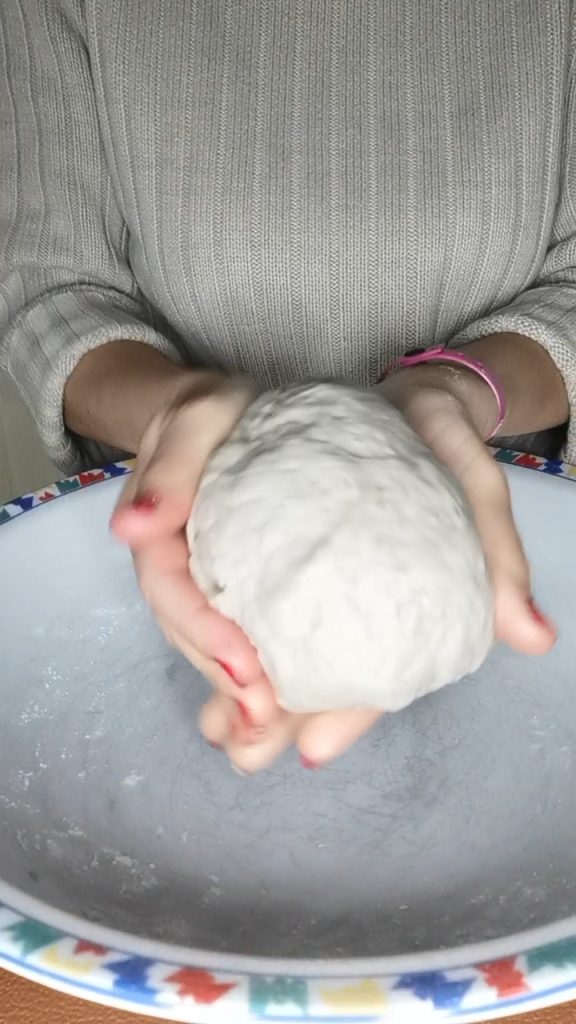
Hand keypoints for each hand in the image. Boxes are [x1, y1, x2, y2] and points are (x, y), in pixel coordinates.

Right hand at [110, 370, 278, 723]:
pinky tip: (286, 718)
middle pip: (194, 634)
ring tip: (272, 736)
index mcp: (162, 532)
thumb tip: (132, 528)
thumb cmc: (215, 411)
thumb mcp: (196, 417)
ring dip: (240, 697)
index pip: (172, 590)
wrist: (232, 414)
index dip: (204, 633)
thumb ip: (168, 467)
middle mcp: (182, 568)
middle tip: (267, 720)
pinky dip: (261, 679)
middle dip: (226, 681)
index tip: (246, 667)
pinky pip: (248, 638)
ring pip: (217, 648)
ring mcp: (210, 585)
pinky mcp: (244, 591)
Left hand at [199, 366, 556, 772]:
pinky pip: (249, 594)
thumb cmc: (449, 449)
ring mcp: (314, 579)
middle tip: (244, 753)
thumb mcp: (479, 495)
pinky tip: (204, 648)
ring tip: (215, 728)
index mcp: (399, 607)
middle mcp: (352, 603)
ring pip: (277, 647)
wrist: (412, 401)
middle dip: (279, 721)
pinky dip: (226, 621)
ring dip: (242, 690)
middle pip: (316, 675)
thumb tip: (535, 639)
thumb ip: (500, 562)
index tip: (313, 750)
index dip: (348, 716)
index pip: (374, 676)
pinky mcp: (279, 547)